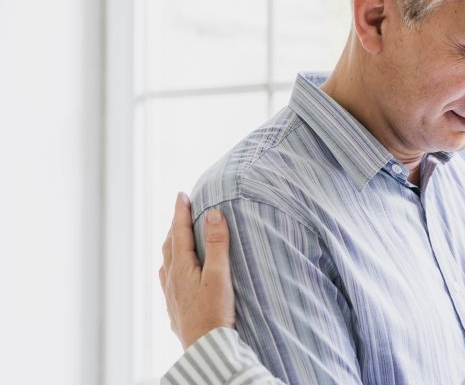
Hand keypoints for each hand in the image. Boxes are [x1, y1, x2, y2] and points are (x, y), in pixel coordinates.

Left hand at [159, 192, 235, 349]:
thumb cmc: (215, 314)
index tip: (182, 194)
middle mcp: (171, 279)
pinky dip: (172, 267)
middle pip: (169, 245)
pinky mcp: (175, 309)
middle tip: (181, 211)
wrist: (206, 349)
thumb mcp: (219, 275)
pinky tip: (176, 274)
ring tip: (178, 238)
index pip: (180, 232)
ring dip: (172, 246)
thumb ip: (217, 244)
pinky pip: (168, 280)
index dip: (181, 212)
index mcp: (181, 267)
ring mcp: (171, 295)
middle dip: (176, 226)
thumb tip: (213, 214)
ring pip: (166, 263)